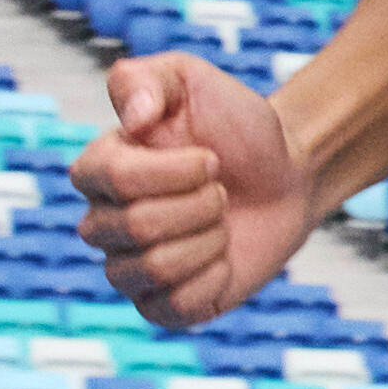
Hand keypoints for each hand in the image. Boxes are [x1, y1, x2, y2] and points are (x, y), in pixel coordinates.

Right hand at [76, 42, 318, 332]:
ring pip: (153, 269)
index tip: (211, 157)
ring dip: (207, 240)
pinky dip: (213, 279)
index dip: (175, 171)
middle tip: (221, 190)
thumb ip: (148, 80)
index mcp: (99, 168)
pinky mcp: (161, 306)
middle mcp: (103, 222)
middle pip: (134, 226)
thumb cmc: (236, 126)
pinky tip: (223, 257)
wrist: (287, 177)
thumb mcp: (193, 81)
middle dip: (199, 204)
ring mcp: (129, 268)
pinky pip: (173, 308)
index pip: (114, 179)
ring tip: (221, 222)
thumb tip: (132, 119)